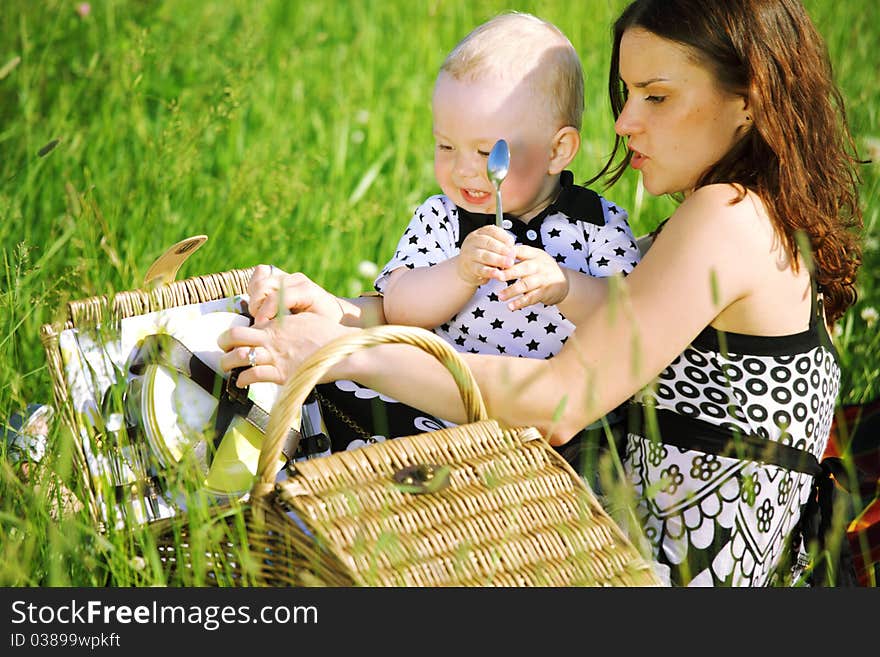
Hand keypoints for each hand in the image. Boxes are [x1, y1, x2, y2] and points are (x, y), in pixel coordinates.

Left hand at [217, 312, 354, 387]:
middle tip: (223, 348)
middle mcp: (272, 338)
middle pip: (234, 335)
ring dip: (228, 363)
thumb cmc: (328, 335)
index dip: (236, 332)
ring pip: (239, 356)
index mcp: (277, 323)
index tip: (235, 339)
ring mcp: (276, 356)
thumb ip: (287, 321)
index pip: (247, 323)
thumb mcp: (305, 319)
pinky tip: (241, 382)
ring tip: (227, 367)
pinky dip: (243, 380)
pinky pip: (253, 376)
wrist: (342, 351)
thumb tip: (276, 323)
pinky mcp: (281, 374)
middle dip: (223, 342)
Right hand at [247, 265, 343, 323]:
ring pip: (259, 278)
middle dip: (257, 307)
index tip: (261, 328)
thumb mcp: (316, 328)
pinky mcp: (280, 276)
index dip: (264, 314)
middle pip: (263, 286)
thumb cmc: (325, 324)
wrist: (334, 312)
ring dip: (254, 298)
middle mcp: (296, 279)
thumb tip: (273, 327)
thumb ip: (297, 327)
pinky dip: (255, 289)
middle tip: (261, 323)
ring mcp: (288, 276)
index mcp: (306, 290)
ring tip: (262, 315)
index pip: (275, 298)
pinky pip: (259, 274)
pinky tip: (261, 305)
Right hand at [456, 226, 514, 286]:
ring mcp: (470, 254)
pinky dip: (490, 272)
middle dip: (502, 249)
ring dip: (499, 260)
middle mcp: (473, 242)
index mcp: (479, 233)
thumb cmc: (482, 256)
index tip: (512, 244)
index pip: (492, 231)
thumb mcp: (490, 247)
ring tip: (509, 263)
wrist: (466, 269)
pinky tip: (497, 273)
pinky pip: (481, 269)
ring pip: (485, 256)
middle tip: (512, 255)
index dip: (504, 237)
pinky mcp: (470, 268)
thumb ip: (501, 245)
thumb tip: (512, 250)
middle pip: (488, 242)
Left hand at [497, 245, 570, 309]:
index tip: (497, 258)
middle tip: (497, 276)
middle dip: (510, 272)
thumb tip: (496, 256)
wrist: (564, 282)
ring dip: (512, 291)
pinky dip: (521, 303)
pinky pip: (531, 298)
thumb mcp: (534, 257)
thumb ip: (518, 256)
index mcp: (535, 254)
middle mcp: (540, 265)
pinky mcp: (545, 292)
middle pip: (524, 268)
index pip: (521, 251)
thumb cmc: (543, 269)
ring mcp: (543, 279)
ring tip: (500, 296)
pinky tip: (511, 306)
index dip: (510, 254)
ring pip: (526, 285)